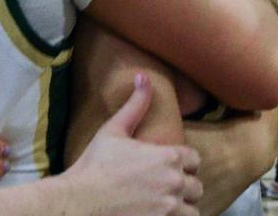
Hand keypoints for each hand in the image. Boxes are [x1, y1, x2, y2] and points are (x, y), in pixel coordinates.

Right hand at [67, 74, 201, 215]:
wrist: (81, 200)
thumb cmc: (96, 164)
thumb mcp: (114, 129)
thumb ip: (135, 104)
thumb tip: (143, 76)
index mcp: (167, 156)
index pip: (194, 159)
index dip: (183, 162)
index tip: (169, 166)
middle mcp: (175, 182)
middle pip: (197, 185)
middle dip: (184, 185)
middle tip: (165, 186)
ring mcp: (170, 207)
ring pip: (193, 209)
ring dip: (183, 206)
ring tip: (166, 203)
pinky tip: (161, 213)